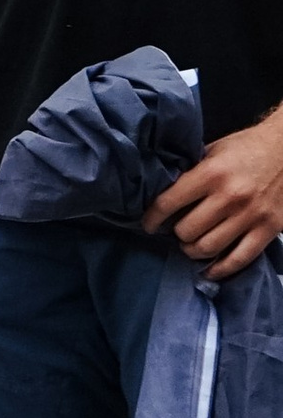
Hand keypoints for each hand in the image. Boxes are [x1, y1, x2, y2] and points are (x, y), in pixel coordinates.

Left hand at [146, 110, 282, 280]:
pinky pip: (240, 259)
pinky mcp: (269, 229)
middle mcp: (230, 196)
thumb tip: (162, 191)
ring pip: (209, 248)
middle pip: (187, 230)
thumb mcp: (214, 150)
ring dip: (194, 251)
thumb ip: (192, 171)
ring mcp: (251, 215)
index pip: (168, 203)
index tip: (148, 224)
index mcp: (211, 173)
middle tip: (177, 232)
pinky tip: (209, 270)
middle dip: (177, 234)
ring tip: (191, 245)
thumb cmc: (248, 147)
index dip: (152, 218)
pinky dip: (221, 269)